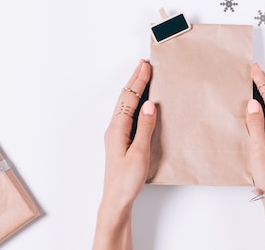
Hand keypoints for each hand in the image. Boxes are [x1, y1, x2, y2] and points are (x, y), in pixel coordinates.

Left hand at [93, 60, 156, 249]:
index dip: (139, 81)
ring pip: (125, 105)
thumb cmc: (126, 180)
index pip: (130, 99)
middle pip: (125, 98)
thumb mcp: (140, 153)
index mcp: (117, 129)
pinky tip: (140, 102)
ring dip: (134, 89)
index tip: (146, 66)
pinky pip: (127, 114)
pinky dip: (134, 102)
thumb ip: (145, 127)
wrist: (116, 200)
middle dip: (134, 80)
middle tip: (143, 64)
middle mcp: (114, 128)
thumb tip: (150, 104)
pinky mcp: (120, 140)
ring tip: (141, 76)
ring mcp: (116, 134)